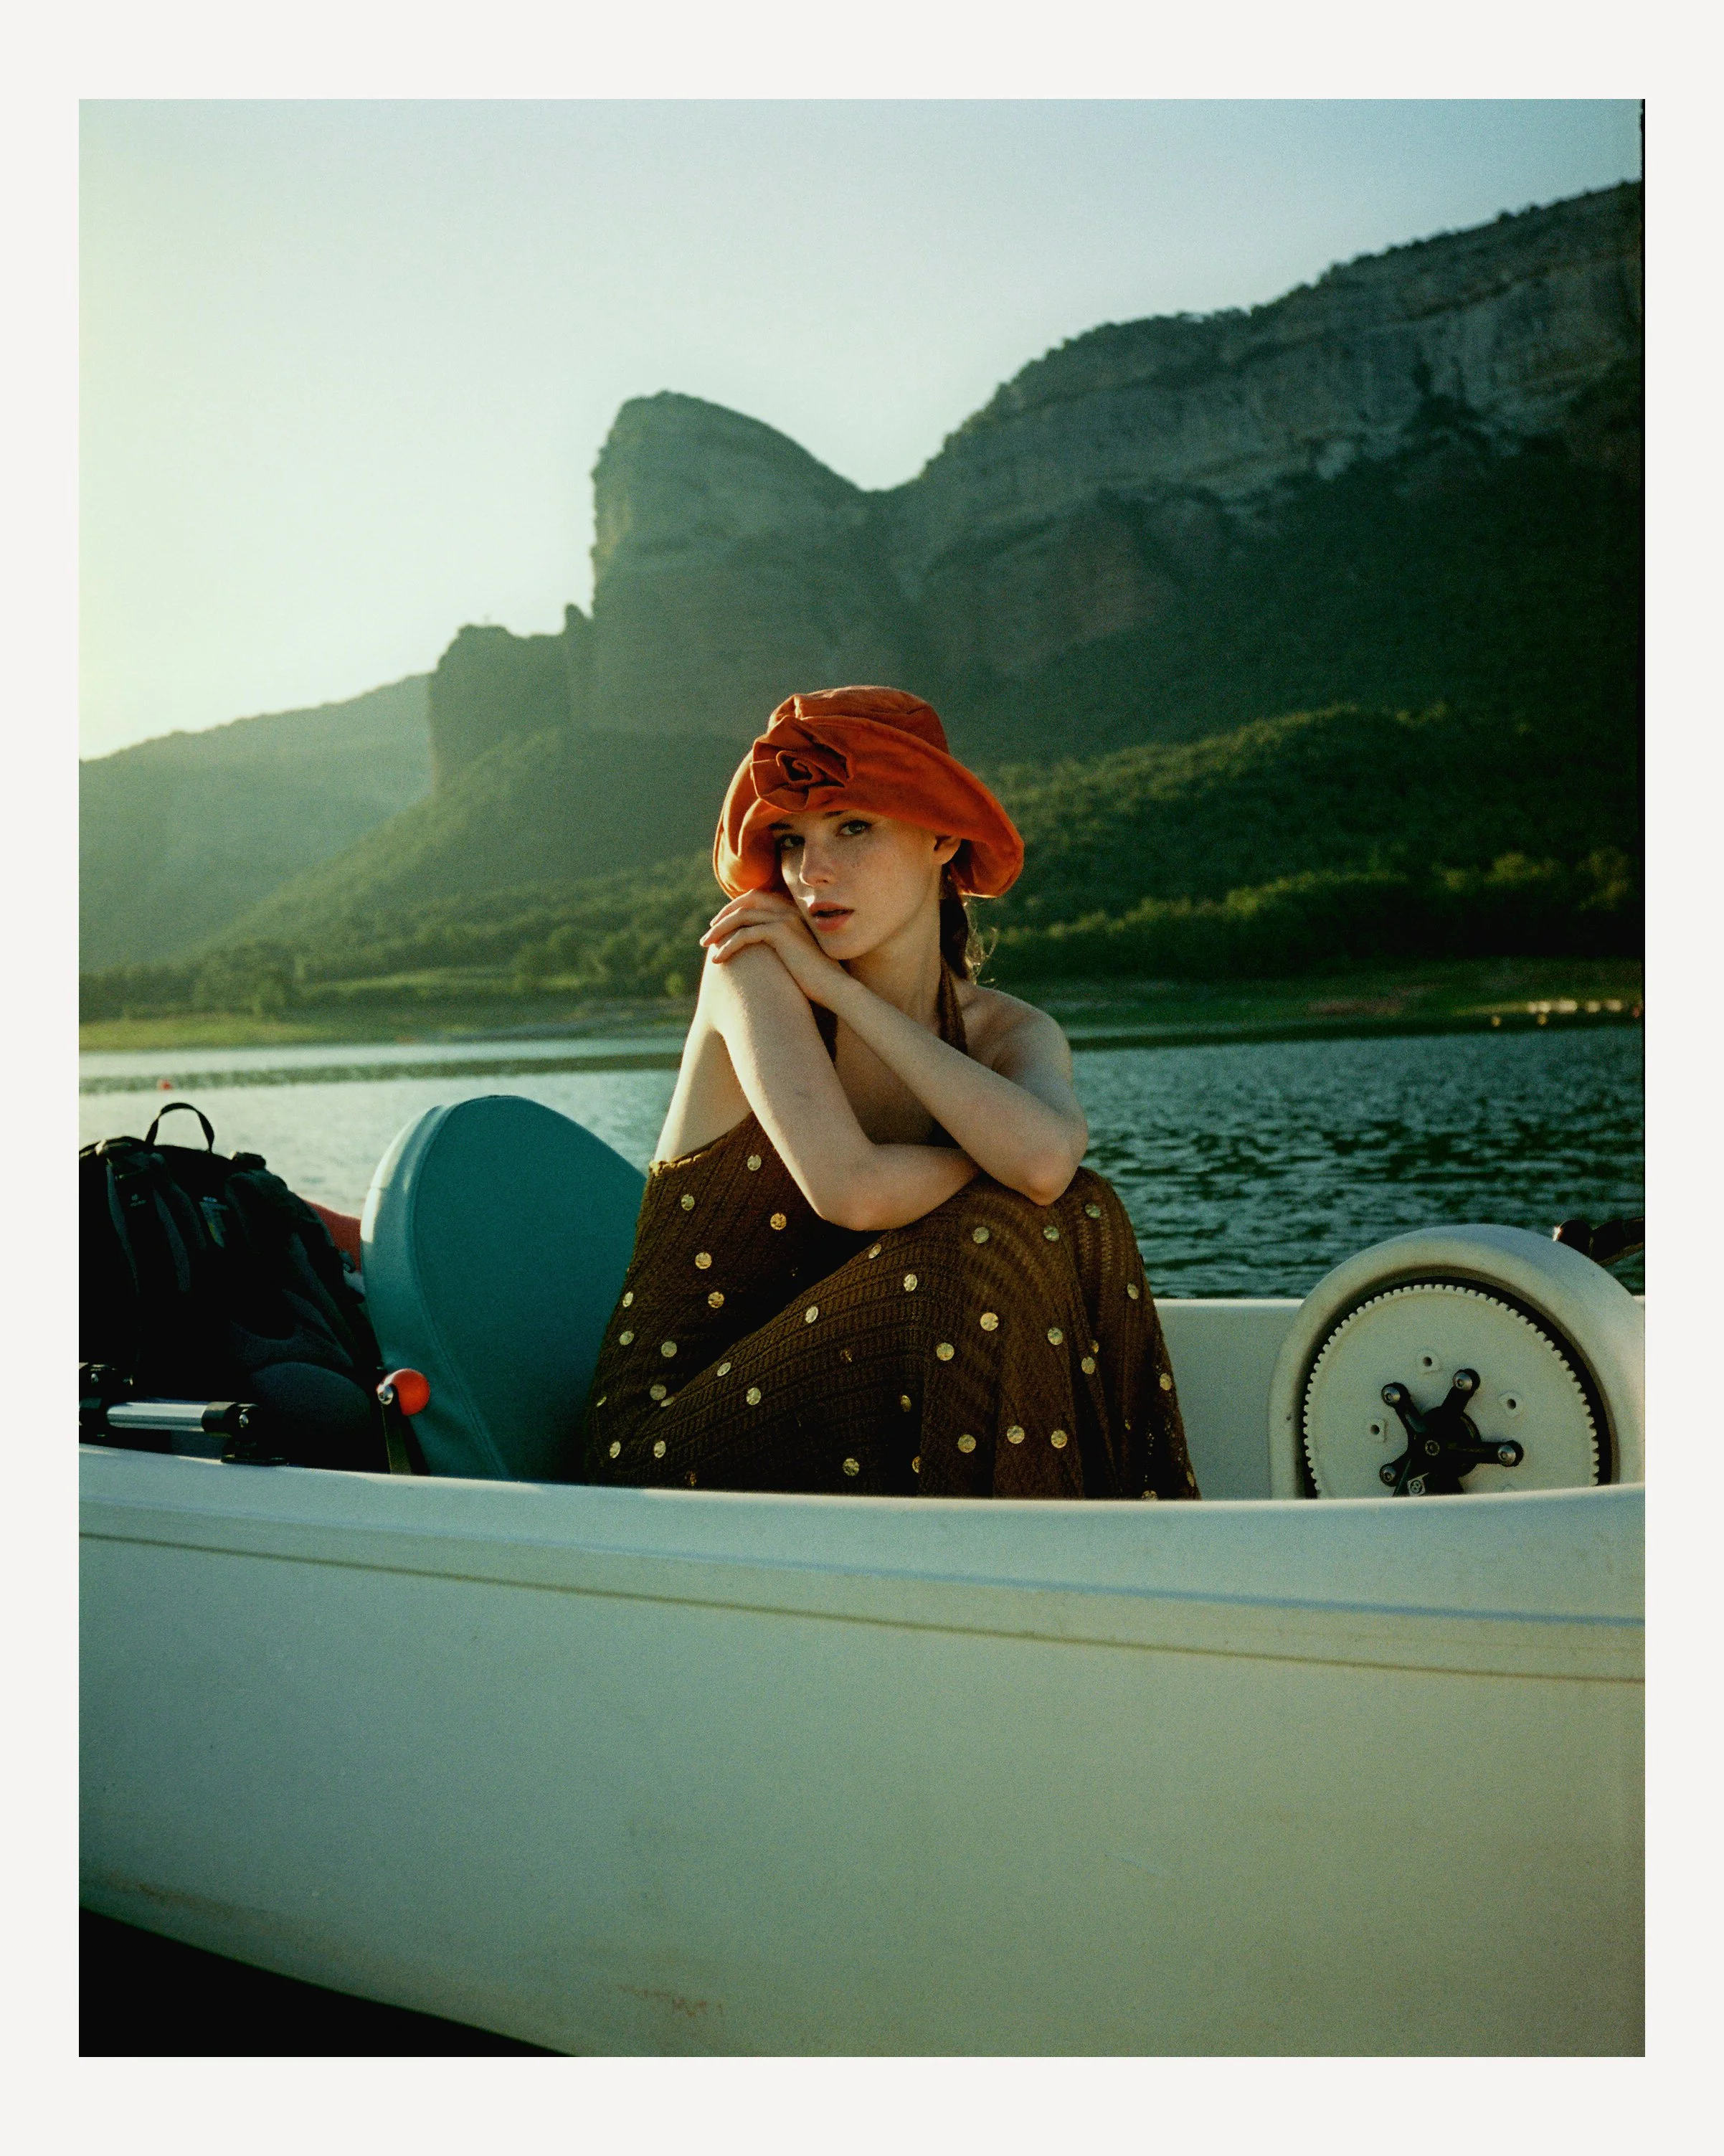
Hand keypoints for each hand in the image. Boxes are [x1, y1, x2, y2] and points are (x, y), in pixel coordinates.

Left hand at [699, 889, 847, 1005]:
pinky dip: (728, 946)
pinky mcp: (781, 933)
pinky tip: (718, 959)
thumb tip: (759, 954)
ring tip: (706, 947)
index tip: (721, 924)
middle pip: (746, 901)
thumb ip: (779, 947)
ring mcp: (786, 920)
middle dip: (724, 915)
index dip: (736, 908)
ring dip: (720, 930)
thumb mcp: (795, 957)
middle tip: (708, 933)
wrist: (835, 988)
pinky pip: (745, 934)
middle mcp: (789, 911)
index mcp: (793, 914)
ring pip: (742, 916)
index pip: (758, 898)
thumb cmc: (817, 980)